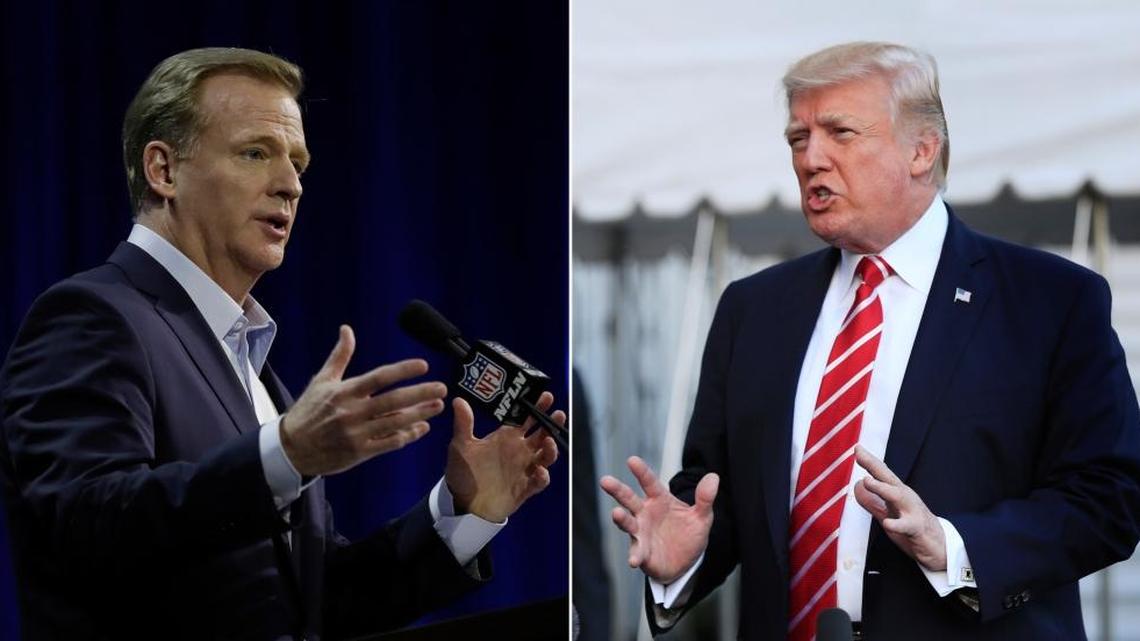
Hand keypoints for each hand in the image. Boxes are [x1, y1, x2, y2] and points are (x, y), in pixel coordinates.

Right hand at [280, 325, 446, 475]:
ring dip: (419, 415)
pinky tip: (422, 428)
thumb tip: (347, 329)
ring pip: (395, 423)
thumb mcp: (322, 381)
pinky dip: (407, 436)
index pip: (379, 378)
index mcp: (344, 392)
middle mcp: (352, 412)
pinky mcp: (359, 452)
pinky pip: (389, 444)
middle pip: (392, 401)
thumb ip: (340, 356)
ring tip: (438, 406)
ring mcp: (357, 434)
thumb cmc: (309, 410)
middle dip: (420, 394)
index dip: (402, 371)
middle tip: (442, 388)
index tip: (423, 365)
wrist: (291, 448)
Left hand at [444, 392, 560, 521]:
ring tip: (548, 442)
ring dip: (551, 449)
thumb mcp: (461, 446)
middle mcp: (519, 451)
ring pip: (545, 456)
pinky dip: (542, 477)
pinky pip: (538, 482)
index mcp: (506, 438)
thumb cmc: (463, 473)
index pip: (526, 419)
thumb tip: (458, 400)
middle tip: (558, 413)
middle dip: (551, 424)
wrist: (463, 505)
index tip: (546, 396)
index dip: (537, 407)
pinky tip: (540, 472)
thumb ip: (463, 424)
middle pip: (541, 434)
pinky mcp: (525, 488)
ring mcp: (524, 470)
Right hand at [600, 456, 717, 583]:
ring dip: (621, 518)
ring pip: (627, 522)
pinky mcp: (642, 552)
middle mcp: (645, 513)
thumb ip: (705, 498)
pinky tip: (634, 560)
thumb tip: (713, 477)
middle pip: (628, 499)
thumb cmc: (689, 534)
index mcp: (659, 500)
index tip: (632, 460)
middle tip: (605, 480)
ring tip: (616, 513)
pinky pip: (636, 552)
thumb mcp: (701, 517)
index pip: (649, 482)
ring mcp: (641, 532)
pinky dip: (634, 555)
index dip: (641, 472)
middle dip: (616, 489)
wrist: (686, 562)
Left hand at [853, 445, 946, 570]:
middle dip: (874, 465)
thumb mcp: (889, 514)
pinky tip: (887, 523)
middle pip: (888, 478)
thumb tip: (857, 485)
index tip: (857, 447)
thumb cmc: (913, 527)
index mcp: (897, 493)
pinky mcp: (917, 528)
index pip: (881, 474)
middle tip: (859, 454)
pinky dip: (897, 524)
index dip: (869, 461)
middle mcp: (905, 498)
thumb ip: (872, 501)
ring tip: (867, 481)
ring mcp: (912, 511)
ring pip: (897, 496)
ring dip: (882, 488)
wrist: (940, 547)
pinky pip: (907, 525)